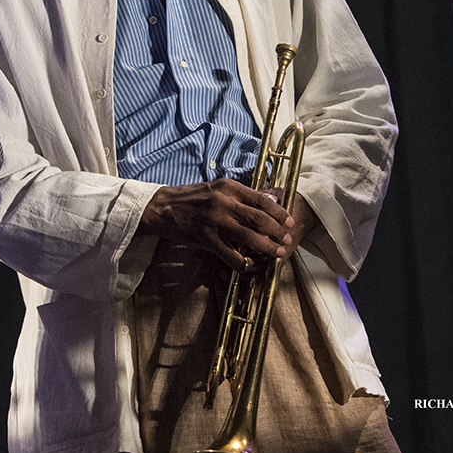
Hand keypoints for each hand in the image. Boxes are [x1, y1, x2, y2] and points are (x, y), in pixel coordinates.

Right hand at [139, 178, 298, 271]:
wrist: (162, 207)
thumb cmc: (192, 198)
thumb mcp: (218, 189)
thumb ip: (243, 195)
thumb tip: (272, 197)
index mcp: (229, 187)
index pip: (261, 199)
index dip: (279, 212)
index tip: (290, 220)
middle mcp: (223, 201)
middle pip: (258, 217)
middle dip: (277, 230)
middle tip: (288, 239)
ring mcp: (214, 220)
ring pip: (248, 236)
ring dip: (266, 246)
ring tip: (277, 252)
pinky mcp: (205, 237)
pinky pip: (229, 253)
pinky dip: (242, 262)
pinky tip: (250, 265)